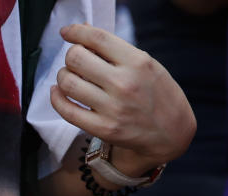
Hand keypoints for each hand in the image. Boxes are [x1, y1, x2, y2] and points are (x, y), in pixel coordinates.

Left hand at [50, 23, 195, 177]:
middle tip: (76, 62)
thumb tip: (82, 31)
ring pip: (68, 83)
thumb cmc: (156, 94)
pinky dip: (56, 98)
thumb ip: (116, 50)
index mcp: (137, 62)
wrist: (171, 132)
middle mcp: (124, 84)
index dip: (76, 32)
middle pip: (76, 58)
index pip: (97, 38)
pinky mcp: (103, 128)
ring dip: (63, 76)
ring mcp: (113, 108)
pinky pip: (67, 110)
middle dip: (71, 56)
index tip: (67, 32)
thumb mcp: (145, 64)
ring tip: (69, 77)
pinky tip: (58, 92)